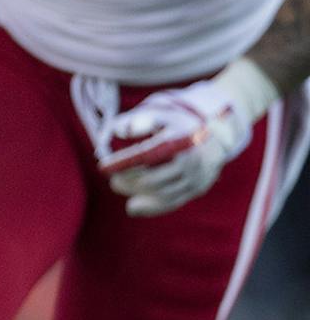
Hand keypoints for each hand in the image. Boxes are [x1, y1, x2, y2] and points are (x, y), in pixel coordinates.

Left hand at [97, 63, 271, 215]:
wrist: (216, 130)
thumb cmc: (176, 121)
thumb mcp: (159, 112)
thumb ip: (138, 119)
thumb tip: (119, 131)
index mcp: (179, 139)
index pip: (147, 154)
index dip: (123, 162)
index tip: (103, 167)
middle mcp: (191, 159)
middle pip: (152, 179)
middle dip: (127, 181)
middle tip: (113, 180)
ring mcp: (197, 176)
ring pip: (161, 194)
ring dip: (136, 194)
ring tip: (119, 186)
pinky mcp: (199, 187)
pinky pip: (173, 202)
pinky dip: (151, 207)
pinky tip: (132, 207)